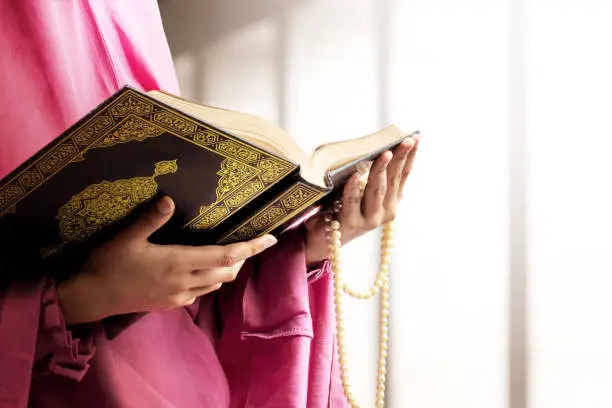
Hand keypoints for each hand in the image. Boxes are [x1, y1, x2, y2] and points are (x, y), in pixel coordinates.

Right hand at [57, 196, 276, 324]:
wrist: (93, 297)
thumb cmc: (108, 263)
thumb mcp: (126, 237)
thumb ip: (150, 219)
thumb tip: (170, 200)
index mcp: (178, 262)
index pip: (225, 255)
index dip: (251, 248)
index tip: (270, 239)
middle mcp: (184, 281)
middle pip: (228, 272)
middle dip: (243, 258)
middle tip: (249, 242)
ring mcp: (179, 296)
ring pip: (217, 284)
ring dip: (228, 270)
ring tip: (230, 253)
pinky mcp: (171, 304)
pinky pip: (201, 293)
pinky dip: (211, 280)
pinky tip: (203, 270)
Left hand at [304, 135, 418, 264]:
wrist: (322, 239)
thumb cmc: (339, 208)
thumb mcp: (359, 191)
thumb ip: (367, 176)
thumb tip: (369, 149)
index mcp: (390, 201)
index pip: (403, 175)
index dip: (410, 156)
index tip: (415, 137)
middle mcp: (385, 211)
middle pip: (393, 180)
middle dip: (400, 158)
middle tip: (404, 140)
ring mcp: (370, 219)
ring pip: (377, 190)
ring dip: (381, 170)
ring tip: (385, 154)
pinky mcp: (352, 223)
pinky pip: (353, 201)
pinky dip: (354, 187)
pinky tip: (356, 174)